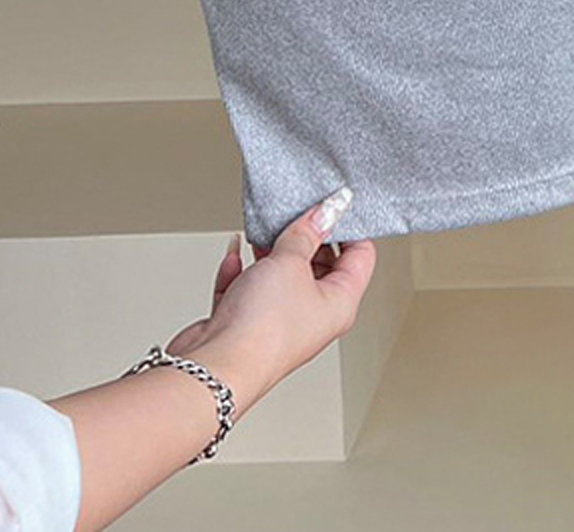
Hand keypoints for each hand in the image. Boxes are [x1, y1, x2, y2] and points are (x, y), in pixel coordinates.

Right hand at [166, 189, 375, 414]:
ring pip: (280, 276)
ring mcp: (279, 322)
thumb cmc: (260, 330)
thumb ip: (307, 231)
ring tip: (261, 232)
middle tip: (294, 215)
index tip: (335, 204)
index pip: (360, 256)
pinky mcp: (245, 326)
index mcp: (340, 304)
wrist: (213, 369)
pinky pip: (247, 290)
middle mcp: (313, 316)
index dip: (350, 227)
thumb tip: (330, 208)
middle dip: (304, 237)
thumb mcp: (290, 262)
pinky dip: (240, 272)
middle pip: (319, 264)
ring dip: (269, 253)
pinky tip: (234, 257)